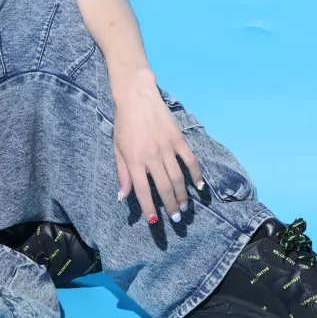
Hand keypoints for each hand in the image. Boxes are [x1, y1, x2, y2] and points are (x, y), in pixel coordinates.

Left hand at [112, 72, 203, 223]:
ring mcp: (166, 147)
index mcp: (134, 160)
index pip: (142, 190)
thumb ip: (122, 173)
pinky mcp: (178, 138)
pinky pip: (190, 160)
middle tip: (175, 217)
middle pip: (164, 187)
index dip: (149, 208)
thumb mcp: (117, 148)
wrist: (136, 97)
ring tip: (184, 206)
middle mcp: (151, 156)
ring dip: (182, 195)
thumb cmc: (124, 123)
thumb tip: (122, 196)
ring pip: (178, 178)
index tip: (154, 221)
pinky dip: (196, 174)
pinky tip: (199, 186)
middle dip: (170, 205)